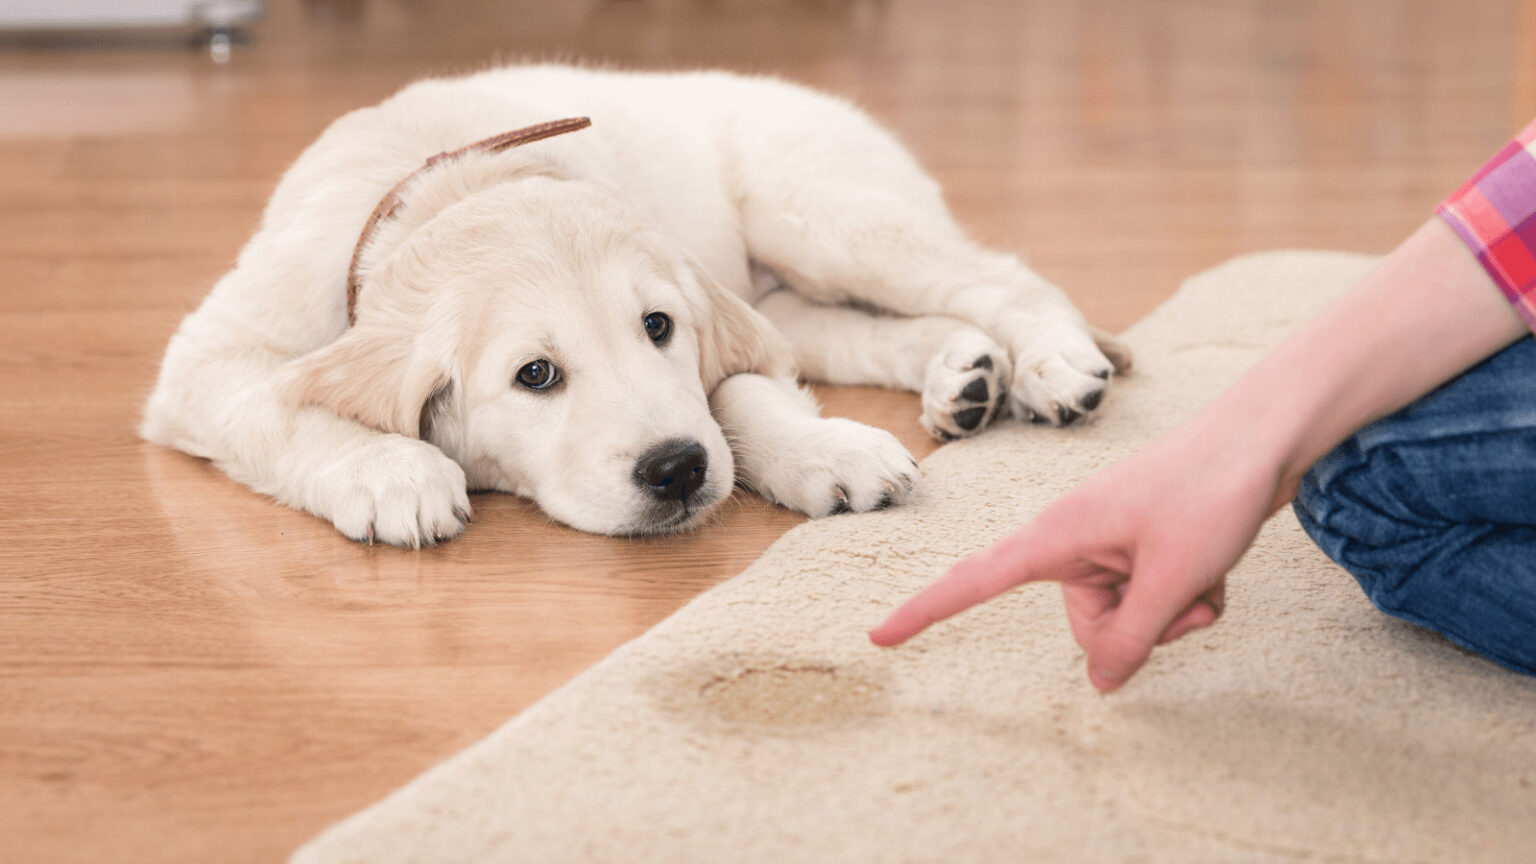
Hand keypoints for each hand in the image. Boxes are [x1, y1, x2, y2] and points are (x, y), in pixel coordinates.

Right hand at [869, 421, 1291, 691]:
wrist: (1264, 437)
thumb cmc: (1210, 491)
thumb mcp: (1172, 579)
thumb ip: (1131, 638)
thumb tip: (1101, 684)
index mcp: (1058, 535)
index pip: (975, 581)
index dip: (926, 611)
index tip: (879, 636)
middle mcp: (1076, 540)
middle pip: (1086, 624)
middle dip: (1140, 629)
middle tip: (1185, 596)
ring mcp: (1112, 543)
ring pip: (1129, 617)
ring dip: (1173, 612)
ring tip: (1206, 573)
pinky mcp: (1143, 546)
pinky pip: (1154, 598)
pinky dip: (1189, 595)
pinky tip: (1216, 567)